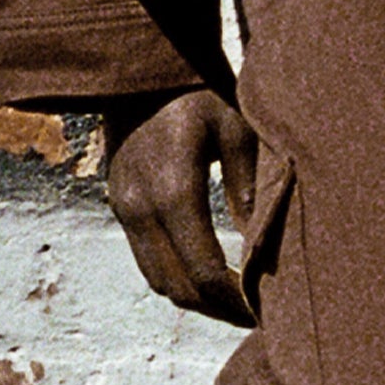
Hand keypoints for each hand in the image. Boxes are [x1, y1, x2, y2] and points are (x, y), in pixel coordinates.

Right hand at [100, 90, 260, 324]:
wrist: (144, 67)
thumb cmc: (202, 92)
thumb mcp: (237, 131)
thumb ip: (250, 190)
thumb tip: (264, 250)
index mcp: (174, 190)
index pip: (206, 272)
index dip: (237, 302)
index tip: (265, 313)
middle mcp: (141, 207)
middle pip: (180, 288)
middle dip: (219, 310)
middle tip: (256, 316)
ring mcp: (124, 208)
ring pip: (159, 282)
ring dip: (196, 299)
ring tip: (236, 301)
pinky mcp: (119, 206)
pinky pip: (147, 262)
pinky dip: (176, 278)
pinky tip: (208, 275)